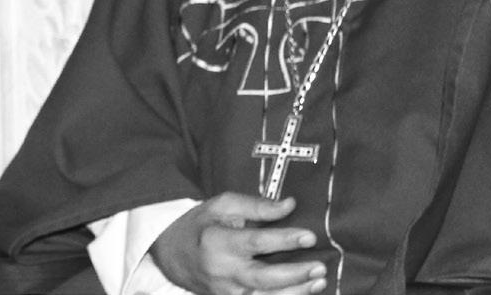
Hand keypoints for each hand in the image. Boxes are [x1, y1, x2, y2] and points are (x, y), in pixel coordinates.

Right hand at [148, 193, 325, 294]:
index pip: (255, 242)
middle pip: (263, 278)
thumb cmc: (200, 226)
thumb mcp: (221, 206)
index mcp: (217, 241)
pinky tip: (302, 293)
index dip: (284, 240)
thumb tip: (289, 206)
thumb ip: (255, 206)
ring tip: (318, 282)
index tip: (309, 236)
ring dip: (295, 292)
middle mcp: (222, 270)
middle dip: (295, 274)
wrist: (170, 255)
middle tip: (319, 267)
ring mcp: (226, 292)